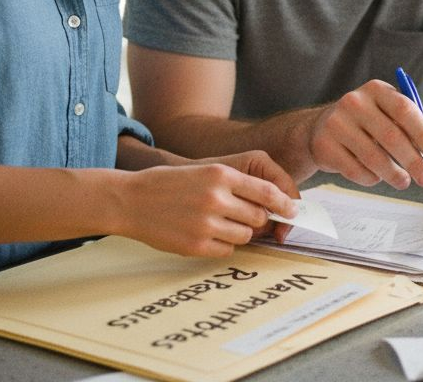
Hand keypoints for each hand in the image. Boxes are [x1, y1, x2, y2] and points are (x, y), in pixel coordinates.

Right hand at [117, 153, 296, 256]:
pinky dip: (222, 246)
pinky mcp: (196, 246)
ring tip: (219, 224)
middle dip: (257, 220)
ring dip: (239, 233)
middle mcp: (216, 198)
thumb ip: (234, 185)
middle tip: (244, 217)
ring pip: (245, 236)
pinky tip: (205, 235)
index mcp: (220, 175)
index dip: (285, 203)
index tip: (293, 211)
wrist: (130, 200)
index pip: (267, 192)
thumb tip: (269, 203)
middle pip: (259, 217)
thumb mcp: (203, 172)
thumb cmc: (168, 184)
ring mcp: (206, 224)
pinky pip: (227, 251)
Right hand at [304, 79, 422, 189]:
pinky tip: (376, 177)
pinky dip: (371, 178)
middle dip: (413, 161)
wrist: (320, 127)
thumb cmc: (364, 121)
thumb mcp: (390, 113)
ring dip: (394, 174)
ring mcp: (336, 123)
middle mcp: (354, 102)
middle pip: (391, 136)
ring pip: (373, 157)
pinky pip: (355, 170)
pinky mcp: (324, 146)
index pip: (404, 110)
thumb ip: (418, 120)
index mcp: (376, 90)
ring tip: (404, 182)